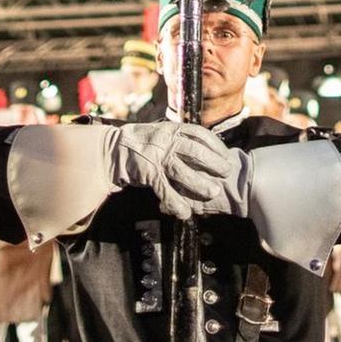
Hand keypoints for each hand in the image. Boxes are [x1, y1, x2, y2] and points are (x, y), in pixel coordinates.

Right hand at [108, 122, 232, 219]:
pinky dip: (176, 203)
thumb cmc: (143, 142)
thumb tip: (205, 147)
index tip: (226, 155)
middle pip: (195, 152)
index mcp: (172, 129)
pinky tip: (185, 212)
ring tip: (213, 192)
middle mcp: (166, 141)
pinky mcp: (148, 173)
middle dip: (213, 162)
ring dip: (199, 183)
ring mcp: (157, 157)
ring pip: (182, 171)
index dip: (216, 145)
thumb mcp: (163, 133)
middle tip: (226, 172)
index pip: (200, 134)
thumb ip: (180, 139)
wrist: (114, 149)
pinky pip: (165, 190)